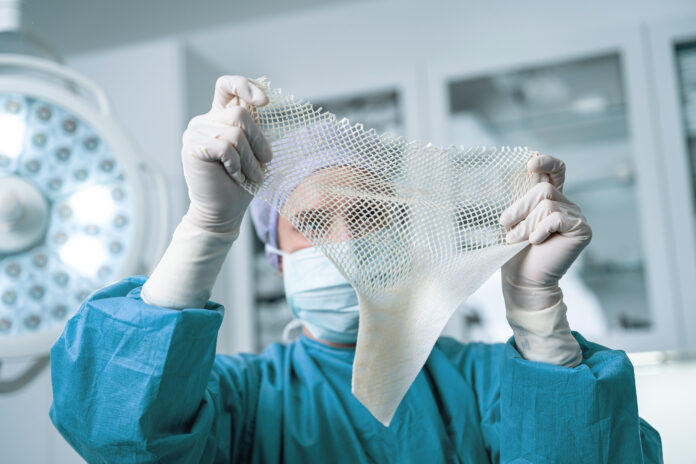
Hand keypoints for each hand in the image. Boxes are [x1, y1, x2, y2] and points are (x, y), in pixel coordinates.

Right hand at [182, 75, 271, 232]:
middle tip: (264, 164)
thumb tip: (263, 100)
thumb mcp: (255, 150)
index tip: (264, 103)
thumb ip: (255, 126)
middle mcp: (206, 120)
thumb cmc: (243, 181)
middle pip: (240, 114)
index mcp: (221, 116)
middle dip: (258, 142)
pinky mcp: (191, 147)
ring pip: (235, 133)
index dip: (245, 86)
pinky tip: (233, 175)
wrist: (224, 210)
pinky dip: (236, 165)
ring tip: (250, 176)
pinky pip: (225, 148)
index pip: (227, 85)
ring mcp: (195, 132)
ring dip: (249, 160)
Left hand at [499, 153, 591, 309]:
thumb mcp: (513, 220)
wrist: (524, 279)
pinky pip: (556, 218)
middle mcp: (566, 205)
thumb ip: (519, 199)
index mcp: (550, 199)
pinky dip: (541, 229)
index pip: (556, 171)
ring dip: (526, 223)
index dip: (546, 162)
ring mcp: (576, 216)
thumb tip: (518, 174)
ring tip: (516, 240)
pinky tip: (536, 241)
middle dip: (520, 207)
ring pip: (547, 205)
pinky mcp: (582, 229)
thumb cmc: (515, 251)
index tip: (529, 162)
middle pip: (544, 189)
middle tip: (505, 224)